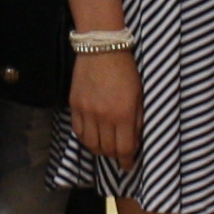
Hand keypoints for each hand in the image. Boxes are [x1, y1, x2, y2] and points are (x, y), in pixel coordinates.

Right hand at [70, 48, 140, 170]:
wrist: (102, 48)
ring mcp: (86, 112)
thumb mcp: (139, 96)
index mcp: (123, 114)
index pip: (123, 149)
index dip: (126, 161)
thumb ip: (137, 121)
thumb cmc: (126, 71)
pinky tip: (93, 136)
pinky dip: (86, 138)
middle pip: (106, 149)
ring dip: (99, 149)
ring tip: (105, 146)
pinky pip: (78, 131)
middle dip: (114, 156)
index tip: (128, 165)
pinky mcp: (74, 105)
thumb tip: (134, 142)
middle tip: (119, 153)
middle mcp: (103, 117)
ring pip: (90, 144)